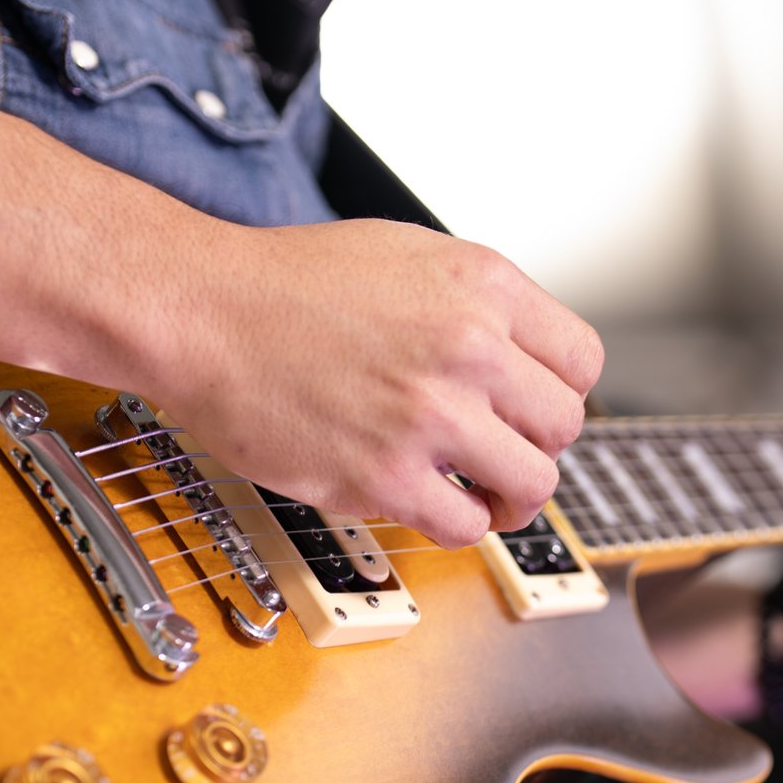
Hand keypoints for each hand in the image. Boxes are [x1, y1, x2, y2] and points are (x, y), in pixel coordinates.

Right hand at [157, 218, 602, 547]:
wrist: (200, 310)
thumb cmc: (286, 286)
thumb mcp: (407, 256)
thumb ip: (475, 306)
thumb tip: (523, 363)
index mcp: (481, 285)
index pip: (581, 361)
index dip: (559, 394)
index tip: (533, 411)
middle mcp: (467, 346)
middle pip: (563, 427)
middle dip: (536, 447)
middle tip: (503, 454)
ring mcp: (429, 415)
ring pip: (530, 485)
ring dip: (509, 499)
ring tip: (481, 495)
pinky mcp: (385, 475)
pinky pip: (464, 526)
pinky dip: (455, 525)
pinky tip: (428, 503)